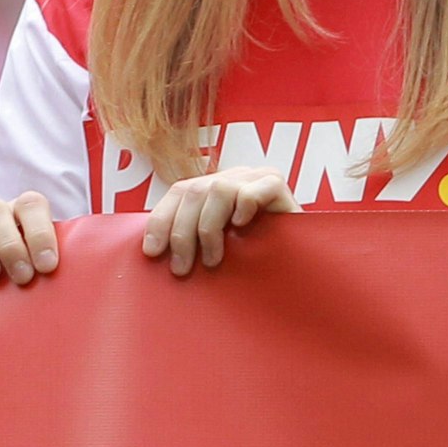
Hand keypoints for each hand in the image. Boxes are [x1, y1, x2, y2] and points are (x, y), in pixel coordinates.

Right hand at [0, 194, 58, 283]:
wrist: (11, 270)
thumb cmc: (33, 269)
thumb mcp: (47, 263)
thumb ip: (56, 264)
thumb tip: (94, 289)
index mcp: (24, 209)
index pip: (33, 205)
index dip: (41, 233)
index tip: (47, 265)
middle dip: (10, 245)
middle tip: (23, 277)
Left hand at [142, 167, 297, 276]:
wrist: (297, 266)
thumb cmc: (252, 259)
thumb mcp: (215, 248)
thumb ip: (190, 239)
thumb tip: (149, 251)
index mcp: (214, 188)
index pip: (179, 191)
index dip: (161, 220)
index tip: (152, 252)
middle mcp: (234, 177)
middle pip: (194, 192)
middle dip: (182, 233)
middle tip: (183, 269)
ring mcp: (256, 177)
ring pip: (219, 189)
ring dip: (209, 228)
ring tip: (213, 259)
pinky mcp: (277, 186)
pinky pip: (252, 190)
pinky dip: (243, 208)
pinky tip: (242, 228)